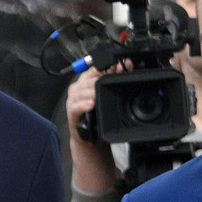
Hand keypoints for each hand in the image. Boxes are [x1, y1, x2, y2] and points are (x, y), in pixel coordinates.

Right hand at [65, 67, 119, 192]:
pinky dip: (84, 104)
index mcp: (87, 80)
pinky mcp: (72, 112)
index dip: (107, 66)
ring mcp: (74, 100)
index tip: (119, 68)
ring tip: (100, 93)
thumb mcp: (109, 95)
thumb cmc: (99, 114)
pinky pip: (76, 106)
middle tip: (112, 81)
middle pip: (88, 78)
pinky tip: (91, 104)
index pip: (95, 67)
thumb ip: (117, 79)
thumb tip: (129, 65)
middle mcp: (78, 88)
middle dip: (100, 79)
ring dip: (92, 91)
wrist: (91, 136)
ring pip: (81, 90)